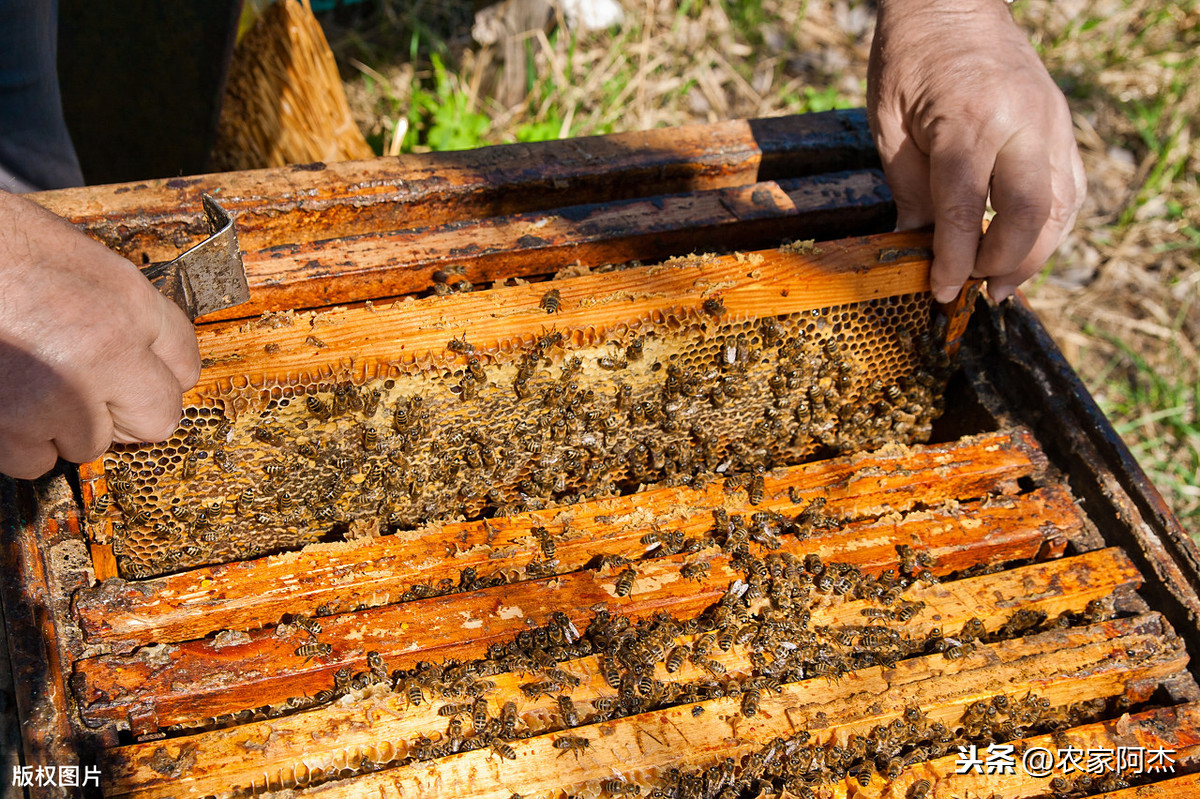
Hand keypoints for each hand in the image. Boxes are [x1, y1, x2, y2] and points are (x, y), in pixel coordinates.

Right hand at [0, 191, 200, 478]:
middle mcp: (108, 352)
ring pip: (90, 444)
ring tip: (24, 383)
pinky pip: (34, 462)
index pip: (186, 361)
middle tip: (86, 392)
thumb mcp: (72, 258)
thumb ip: (115, 308)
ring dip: (63, 427)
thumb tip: (139, 350)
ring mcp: (62, 395)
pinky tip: (1, 403)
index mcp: (127, 303)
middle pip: (157, 418)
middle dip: (126, 413)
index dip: (160, 371)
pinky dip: (16, 444)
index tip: (138, 374)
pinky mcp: (12, 426)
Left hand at [867, 0, 1085, 301]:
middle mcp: (1021, 121)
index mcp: (969, 120)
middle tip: (978, 291)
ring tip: (1003, 282)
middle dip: (1004, 263)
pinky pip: (1070, 187)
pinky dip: (1052, 225)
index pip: (966, 209)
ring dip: (1036, 253)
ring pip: (1062, 206)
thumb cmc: (909, 61)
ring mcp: (1050, 121)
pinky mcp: (1062, 123)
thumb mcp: (889, 127)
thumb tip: (914, 248)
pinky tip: (1026, 247)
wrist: (950, 4)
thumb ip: (909, 190)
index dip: (955, 260)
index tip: (943, 292)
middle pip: (1029, 214)